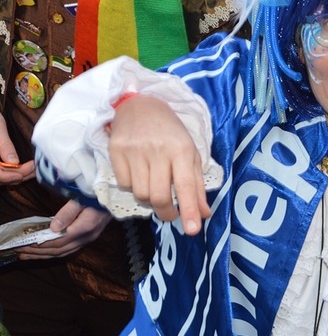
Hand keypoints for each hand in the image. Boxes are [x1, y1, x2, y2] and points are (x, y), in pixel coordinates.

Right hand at [0, 115, 34, 185]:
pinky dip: (15, 174)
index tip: (21, 175)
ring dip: (18, 176)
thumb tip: (14, 162)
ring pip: (2, 179)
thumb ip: (4, 145)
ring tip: (34, 170)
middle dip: (17, 176)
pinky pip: (3, 174)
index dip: (6, 177)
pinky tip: (28, 170)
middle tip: (34, 169)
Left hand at [16, 200, 110, 259]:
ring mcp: (89, 238)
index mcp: (85, 227)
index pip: (59, 241)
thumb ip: (67, 213)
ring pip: (64, 252)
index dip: (41, 244)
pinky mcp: (89, 237)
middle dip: (39, 253)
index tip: (25, 244)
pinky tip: (46, 252)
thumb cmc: (98, 194)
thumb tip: (53, 227)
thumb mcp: (82, 199)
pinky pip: (69, 249)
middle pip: (60, 250)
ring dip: (45, 255)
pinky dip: (55, 252)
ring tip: (29, 255)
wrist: (118, 195)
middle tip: (21, 252)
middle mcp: (87, 236)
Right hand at [108, 94, 209, 233]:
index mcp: (181, 150)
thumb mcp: (190, 154)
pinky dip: (133, 187)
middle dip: (166, 212)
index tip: (193, 230)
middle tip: (170, 213)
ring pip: (140, 194)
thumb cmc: (170, 133)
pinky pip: (124, 184)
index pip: (186, 186)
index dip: (190, 211)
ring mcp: (134, 151)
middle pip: (158, 197)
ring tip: (154, 185)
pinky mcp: (115, 151)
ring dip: (148, 199)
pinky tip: (139, 174)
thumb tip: (204, 214)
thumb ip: (197, 185)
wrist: (140, 105)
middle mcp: (158, 151)